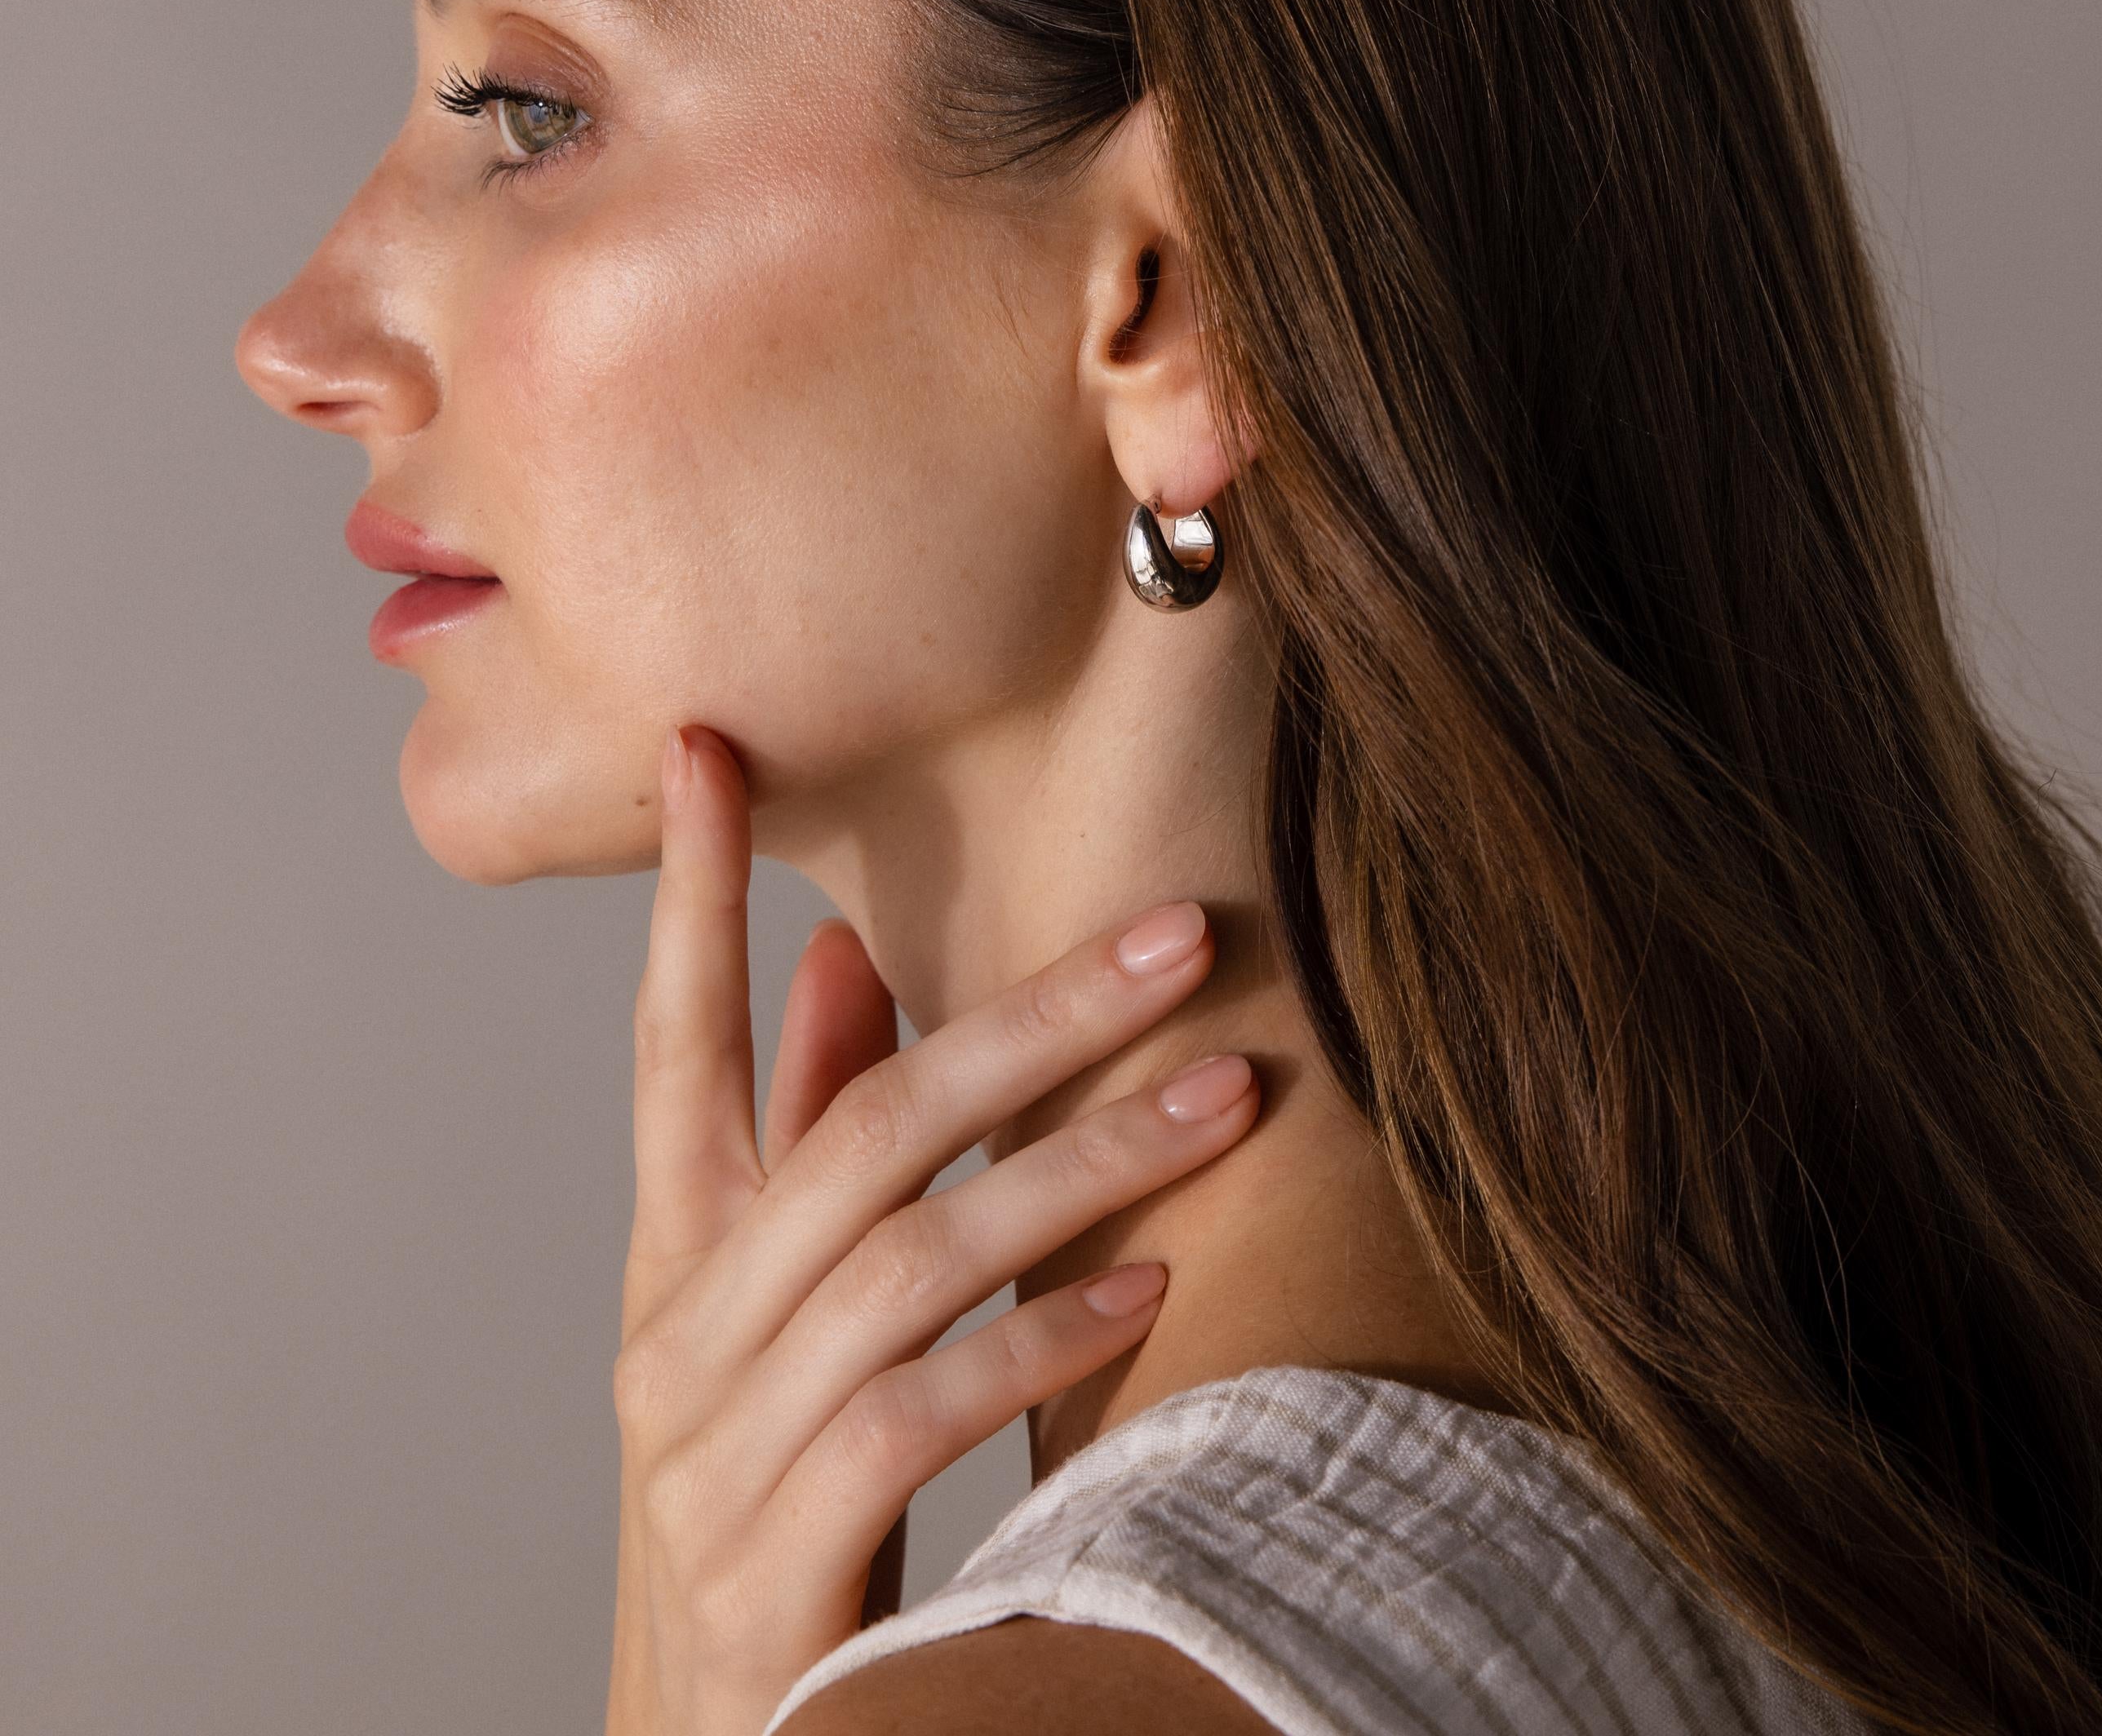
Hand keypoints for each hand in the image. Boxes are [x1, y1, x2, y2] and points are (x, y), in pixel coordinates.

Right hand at [603, 724, 1254, 1735]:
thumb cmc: (765, 1495)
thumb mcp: (769, 1313)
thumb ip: (802, 1140)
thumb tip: (835, 957)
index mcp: (673, 1254)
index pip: (670, 1041)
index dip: (693, 896)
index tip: (713, 748)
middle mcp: (682, 1329)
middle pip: (863, 1126)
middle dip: (1027, 1018)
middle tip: (1176, 936)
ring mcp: (718, 1448)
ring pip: (912, 1252)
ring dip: (1081, 1163)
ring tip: (1226, 1094)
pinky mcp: (779, 1558)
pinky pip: (924, 1408)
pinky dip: (1040, 1335)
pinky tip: (1151, 1281)